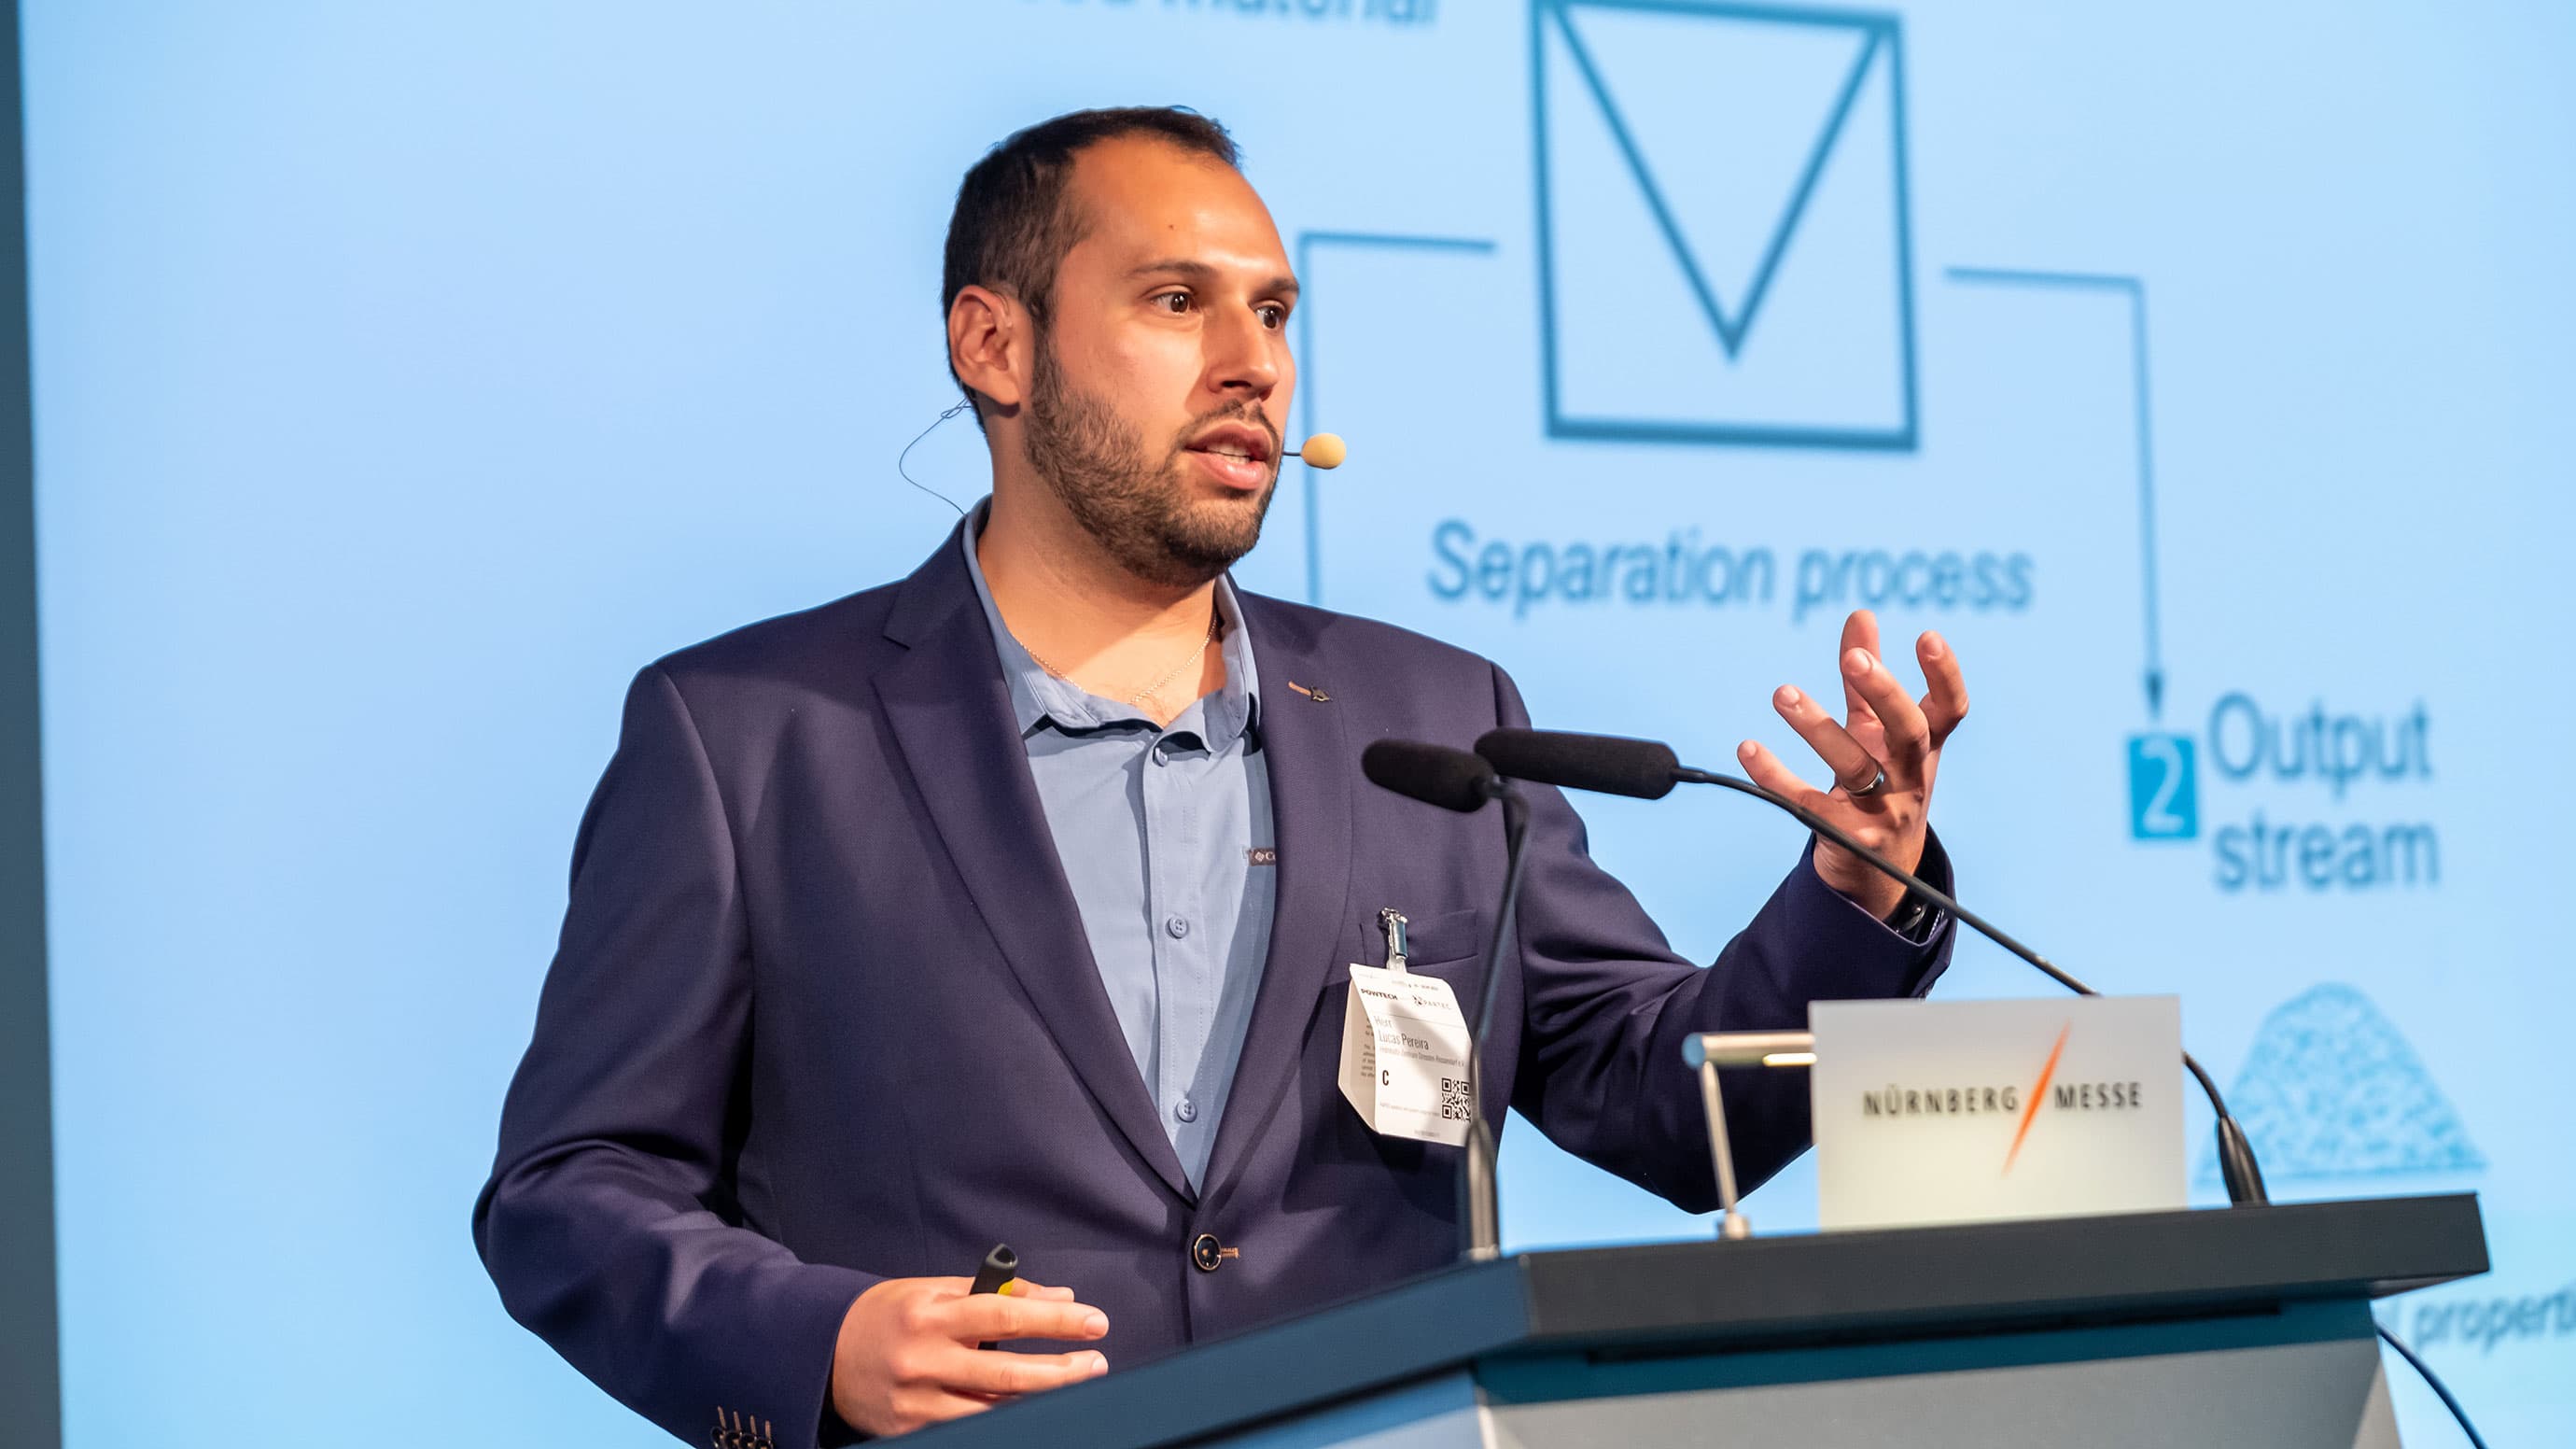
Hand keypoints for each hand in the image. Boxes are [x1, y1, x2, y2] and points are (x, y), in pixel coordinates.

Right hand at [828, 1275, 1109, 1437]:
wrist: (821, 1352)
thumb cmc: (888, 1314)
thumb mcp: (935, 1290)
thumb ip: (995, 1293)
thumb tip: (1058, 1299)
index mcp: (931, 1314)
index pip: (1006, 1315)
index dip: (1056, 1321)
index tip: (1095, 1321)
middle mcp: (924, 1359)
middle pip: (1007, 1373)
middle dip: (1062, 1370)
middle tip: (1097, 1362)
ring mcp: (916, 1400)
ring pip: (993, 1409)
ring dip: (1041, 1399)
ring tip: (1075, 1386)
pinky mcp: (909, 1429)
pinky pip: (968, 1429)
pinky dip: (1003, 1420)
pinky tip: (1030, 1410)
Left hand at [1736, 610, 1968, 919]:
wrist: (1878, 872)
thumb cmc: (1881, 783)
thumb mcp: (1878, 731)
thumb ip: (1865, 678)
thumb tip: (1860, 614)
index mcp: (1923, 748)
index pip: (1950, 710)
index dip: (1945, 675)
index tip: (1927, 636)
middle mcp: (1910, 778)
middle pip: (1909, 734)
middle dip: (1885, 694)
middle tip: (1852, 660)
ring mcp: (1882, 812)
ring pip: (1856, 768)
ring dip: (1818, 728)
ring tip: (1783, 693)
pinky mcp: (1846, 838)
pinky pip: (1810, 805)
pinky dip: (1777, 777)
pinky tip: (1747, 749)